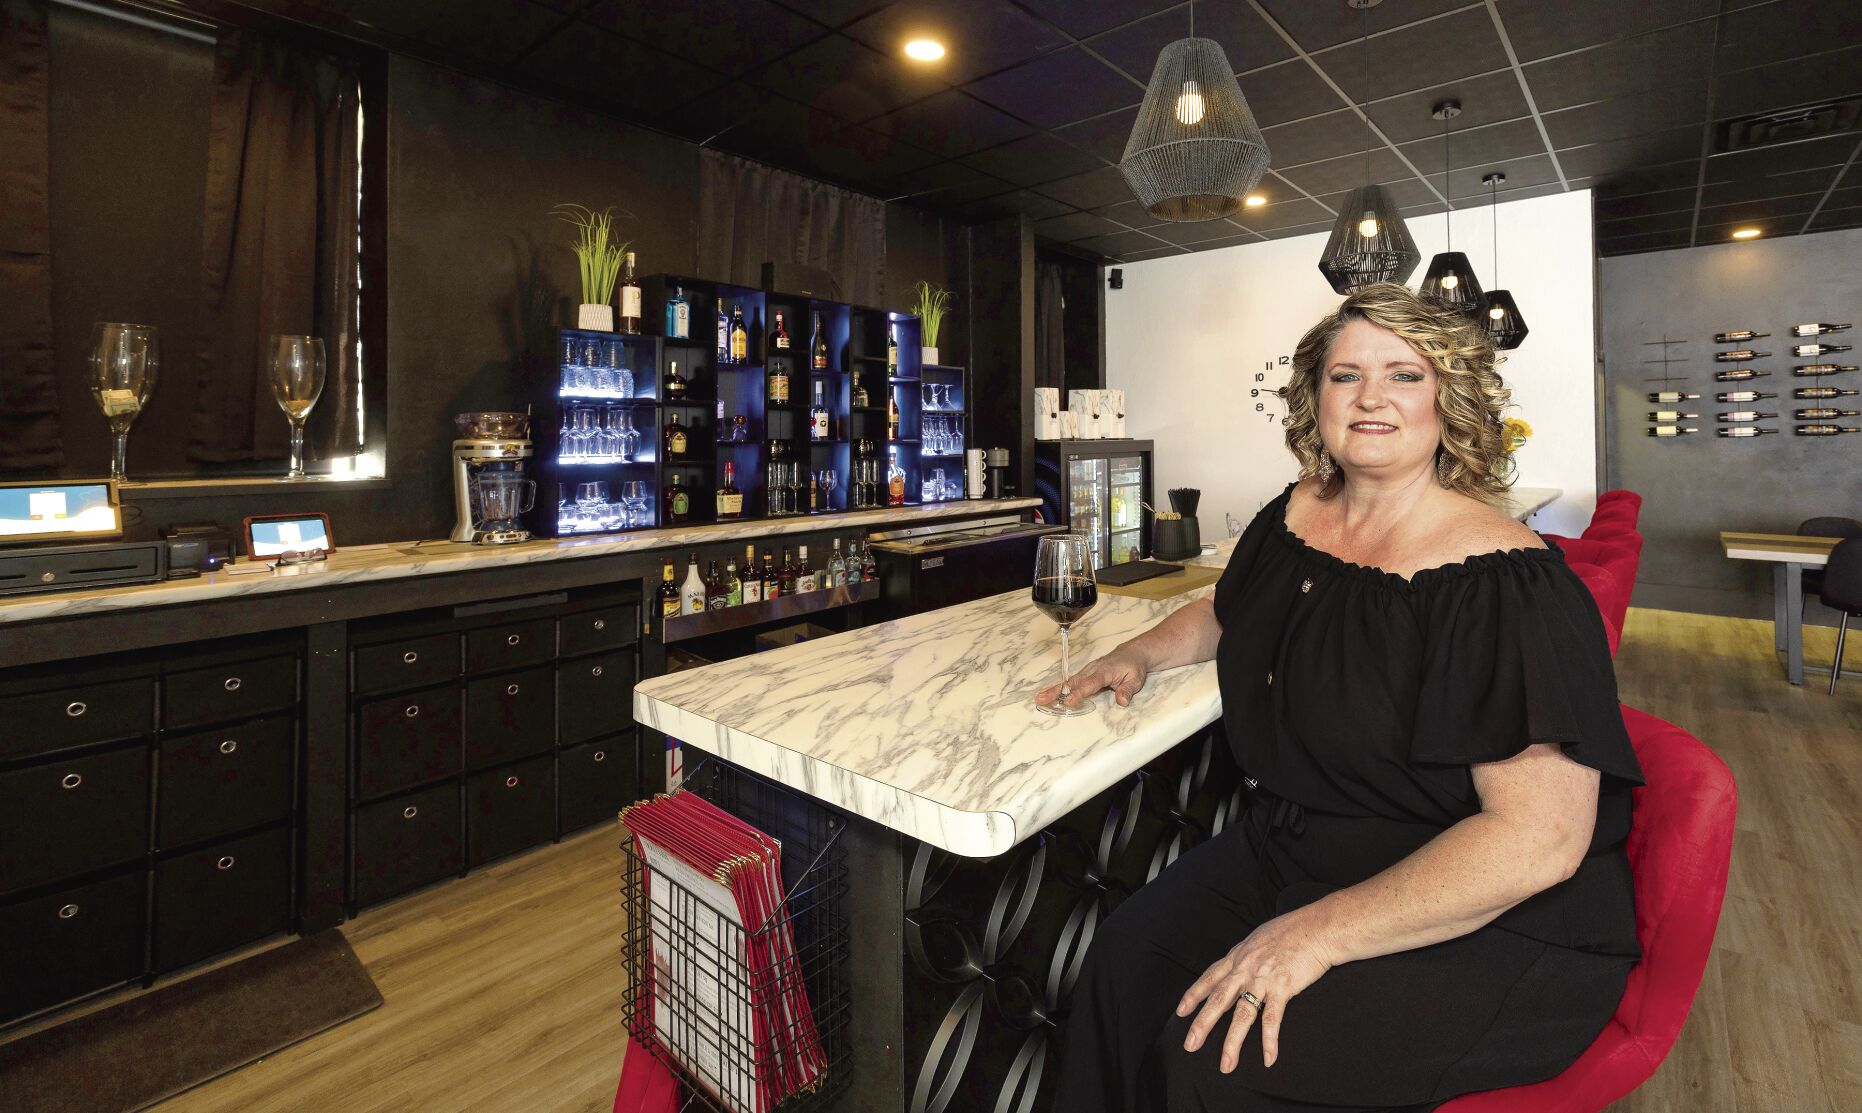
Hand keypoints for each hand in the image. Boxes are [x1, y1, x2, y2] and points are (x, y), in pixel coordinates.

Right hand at [1034, 643, 1149, 709]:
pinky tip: (1049, 695)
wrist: (1132, 653)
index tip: (1069, 701)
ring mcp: (1087, 671)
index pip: (1090, 683)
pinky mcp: (1085, 673)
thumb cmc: (1133, 667)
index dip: (1079, 692)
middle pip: (1073, 682)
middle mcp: (1093, 670)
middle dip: (1057, 691)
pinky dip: (1060, 688)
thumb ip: (1127, 690)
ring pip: (1069, 682)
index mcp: (1105, 671)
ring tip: (1040, 699)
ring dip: (1054, 690)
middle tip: (1042, 699)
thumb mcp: (1136, 679)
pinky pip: (1071, 681)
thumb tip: (1122, 701)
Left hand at [1177, 909, 1336, 1070]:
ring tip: (1226, 1065)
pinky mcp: (1283, 987)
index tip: (1181, 1012)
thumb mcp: (1259, 938)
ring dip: (1232, 1042)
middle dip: (1201, 1024)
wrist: (1318, 927)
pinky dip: (1270, 1040)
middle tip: (1189, 1045)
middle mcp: (1245, 968)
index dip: (1194, 995)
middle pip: (1218, 999)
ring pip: (1242, 1014)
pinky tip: (1268, 1058)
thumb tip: (1241, 963)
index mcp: (1238, 956)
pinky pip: (1273, 1018)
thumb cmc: (1293, 929)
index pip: (1209, 978)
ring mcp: (1263, 978)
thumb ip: (1247, 954)